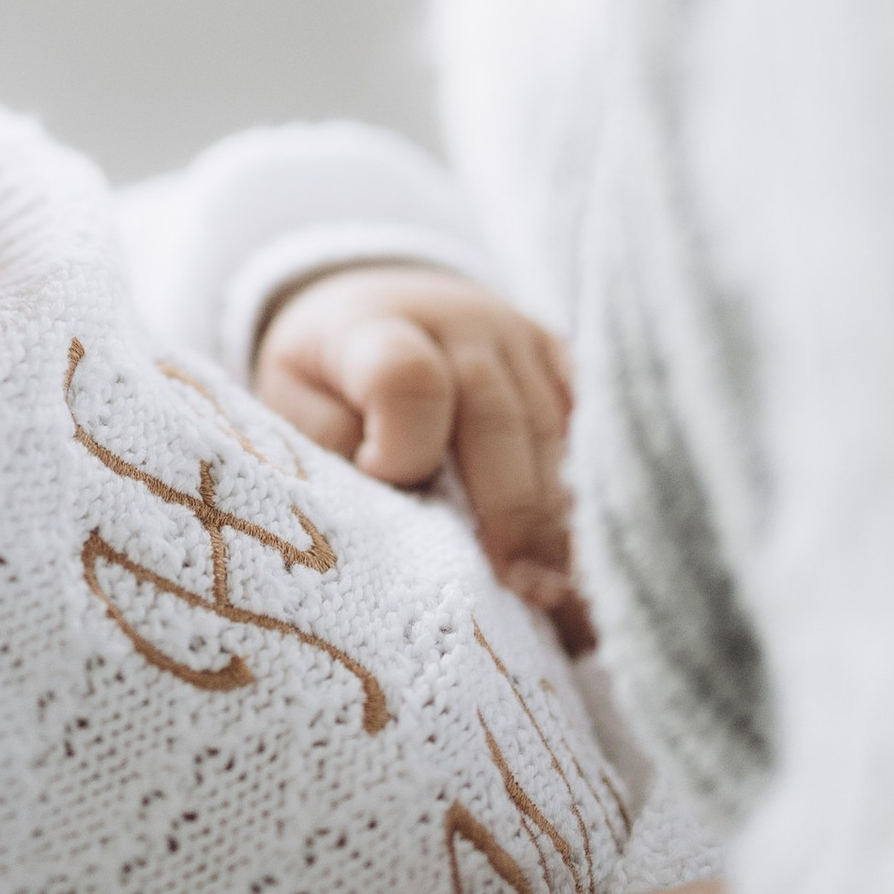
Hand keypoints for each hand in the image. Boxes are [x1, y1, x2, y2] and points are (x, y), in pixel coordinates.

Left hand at [251, 262, 582, 633]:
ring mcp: (521, 340)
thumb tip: (383, 500)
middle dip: (513, 507)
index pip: (406, 378)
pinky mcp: (563, 359)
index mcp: (376, 330)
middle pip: (497, 416)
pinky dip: (598, 490)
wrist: (382, 296)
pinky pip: (590, 423)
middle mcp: (460, 327)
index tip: (391, 486)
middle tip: (525, 586)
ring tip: (569, 596)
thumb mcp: (293, 395)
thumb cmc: (330, 374)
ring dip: (564, 516)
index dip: (406, 441)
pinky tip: (599, 559)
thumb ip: (325, 442)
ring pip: (555, 428)